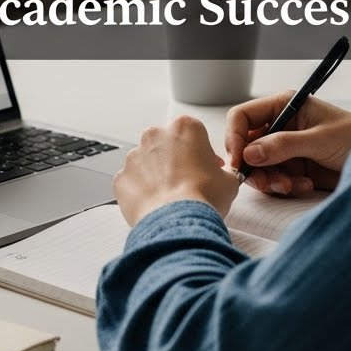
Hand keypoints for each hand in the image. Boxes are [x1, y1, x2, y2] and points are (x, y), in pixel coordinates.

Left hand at [113, 115, 239, 225]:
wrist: (177, 222)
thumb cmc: (201, 197)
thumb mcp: (229, 181)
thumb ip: (224, 173)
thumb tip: (222, 179)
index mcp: (185, 128)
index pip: (195, 134)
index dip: (203, 153)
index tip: (207, 167)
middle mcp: (156, 136)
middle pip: (167, 144)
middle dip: (176, 160)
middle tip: (188, 182)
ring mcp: (135, 156)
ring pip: (146, 161)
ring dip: (157, 175)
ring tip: (170, 196)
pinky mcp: (121, 177)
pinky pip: (131, 181)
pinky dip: (141, 191)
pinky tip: (155, 204)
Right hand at [225, 91, 350, 197]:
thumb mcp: (319, 140)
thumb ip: (283, 145)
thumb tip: (248, 153)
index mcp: (285, 106)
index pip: (243, 116)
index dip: (234, 137)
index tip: (239, 161)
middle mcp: (281, 125)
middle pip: (246, 146)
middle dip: (254, 166)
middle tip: (267, 183)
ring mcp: (286, 148)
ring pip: (258, 167)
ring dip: (270, 180)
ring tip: (291, 186)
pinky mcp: (294, 168)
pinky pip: (274, 180)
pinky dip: (285, 186)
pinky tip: (305, 185)